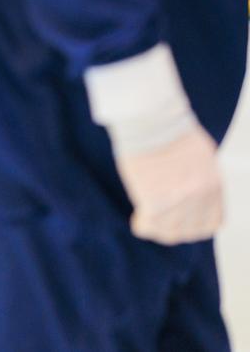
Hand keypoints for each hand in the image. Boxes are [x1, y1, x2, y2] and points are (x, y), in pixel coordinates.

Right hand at [84, 43, 224, 245]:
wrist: (150, 118)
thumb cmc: (169, 128)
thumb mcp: (201, 155)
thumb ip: (200, 177)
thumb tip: (190, 189)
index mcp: (214, 184)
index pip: (212, 223)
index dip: (194, 225)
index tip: (179, 220)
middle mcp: (200, 196)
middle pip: (189, 231)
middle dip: (174, 229)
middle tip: (159, 220)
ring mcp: (178, 200)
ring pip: (169, 232)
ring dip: (157, 228)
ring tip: (146, 217)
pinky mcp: (155, 201)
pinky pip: (148, 225)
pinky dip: (142, 225)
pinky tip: (138, 217)